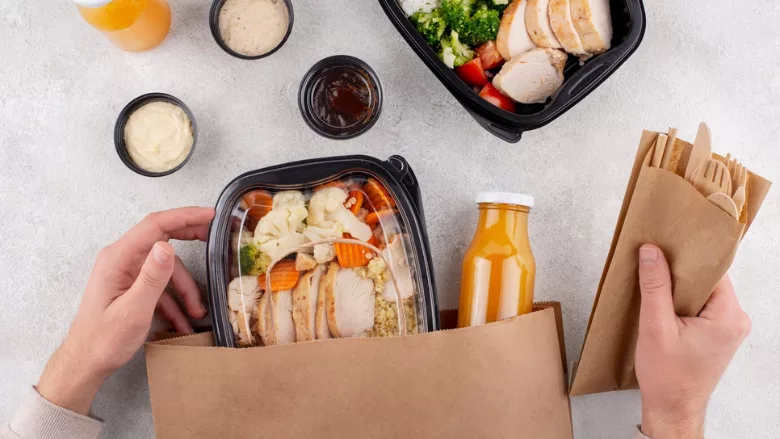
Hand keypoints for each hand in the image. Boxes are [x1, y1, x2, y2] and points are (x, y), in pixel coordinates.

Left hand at [36, 207, 214, 414]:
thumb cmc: (104, 340)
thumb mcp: (133, 311)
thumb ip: (151, 277)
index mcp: (119, 258)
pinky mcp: (131, 286)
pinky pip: (160, 286)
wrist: (85, 364)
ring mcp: (126, 272)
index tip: (211, 215)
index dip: (185, 216)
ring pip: (167, 269)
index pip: (155, 225)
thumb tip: (167, 246)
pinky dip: (174, 302)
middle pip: (162, 237)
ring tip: (198, 313)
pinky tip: (184, 321)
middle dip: (192, 238)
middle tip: (218, 239)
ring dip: (185, 289)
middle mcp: (122, 259)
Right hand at [635, 244, 750, 438]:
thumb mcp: (655, 327)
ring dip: (678, 291)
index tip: (664, 249)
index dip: (686, 259)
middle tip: (654, 273)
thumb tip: (651, 252)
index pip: (711, 271)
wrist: (672, 408)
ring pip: (702, 294)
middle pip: (707, 280)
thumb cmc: (667, 376)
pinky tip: (663, 310)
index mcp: (729, 316)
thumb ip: (654, 286)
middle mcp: (736, 320)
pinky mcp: (718, 335)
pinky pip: (701, 307)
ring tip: (656, 295)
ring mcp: (728, 328)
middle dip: (679, 276)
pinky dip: (682, 304)